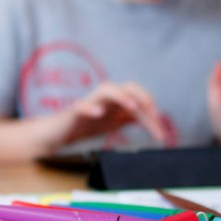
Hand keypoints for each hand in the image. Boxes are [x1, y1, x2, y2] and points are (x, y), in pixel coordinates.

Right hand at [57, 81, 171, 146]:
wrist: (59, 133)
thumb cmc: (85, 125)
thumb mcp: (113, 122)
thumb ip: (129, 117)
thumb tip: (151, 117)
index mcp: (116, 100)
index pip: (139, 100)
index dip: (152, 112)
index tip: (161, 132)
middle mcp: (105, 97)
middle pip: (128, 87)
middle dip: (143, 98)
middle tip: (153, 116)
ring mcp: (90, 102)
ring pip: (107, 90)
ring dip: (122, 97)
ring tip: (133, 107)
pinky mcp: (75, 111)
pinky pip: (82, 106)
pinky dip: (91, 108)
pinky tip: (98, 113)